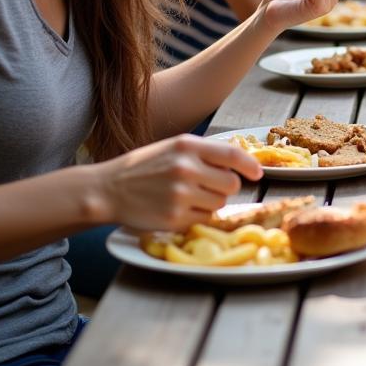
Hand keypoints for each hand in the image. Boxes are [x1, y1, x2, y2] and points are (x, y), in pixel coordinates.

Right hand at [95, 134, 261, 230]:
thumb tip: (239, 162)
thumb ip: (204, 152)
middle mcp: (185, 168)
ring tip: (190, 197)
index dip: (250, 166)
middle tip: (209, 186)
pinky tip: (181, 208)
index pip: (232, 155)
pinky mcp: (173, 218)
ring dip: (212, 202)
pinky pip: (204, 219)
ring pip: (220, 203)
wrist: (108, 189)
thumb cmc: (144, 167)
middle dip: (225, 187)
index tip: (257, 174)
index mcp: (187, 146)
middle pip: (231, 184)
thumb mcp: (174, 148)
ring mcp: (179, 194)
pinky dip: (198, 216)